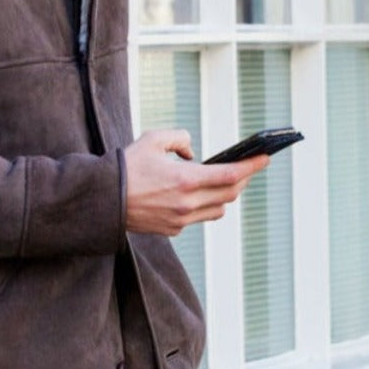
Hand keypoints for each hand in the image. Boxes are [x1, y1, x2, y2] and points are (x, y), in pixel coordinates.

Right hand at [123, 129, 269, 236]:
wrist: (103, 200)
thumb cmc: (127, 166)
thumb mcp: (153, 139)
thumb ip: (180, 139)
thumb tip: (193, 153)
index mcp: (186, 179)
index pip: (231, 175)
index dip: (252, 166)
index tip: (265, 158)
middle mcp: (188, 203)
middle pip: (230, 193)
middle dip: (243, 179)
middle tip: (248, 167)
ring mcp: (181, 219)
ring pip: (218, 209)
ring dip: (225, 195)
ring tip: (226, 181)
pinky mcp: (172, 230)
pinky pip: (198, 217)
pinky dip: (204, 205)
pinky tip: (198, 195)